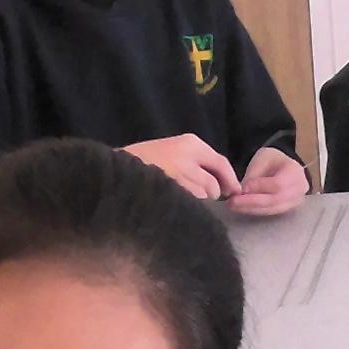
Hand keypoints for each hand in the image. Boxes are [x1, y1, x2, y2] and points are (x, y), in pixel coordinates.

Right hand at [124, 134, 242, 199]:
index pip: (221, 162)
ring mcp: (179, 172)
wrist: (115, 170)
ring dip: (200, 201)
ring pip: (205, 194)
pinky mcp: (172, 188)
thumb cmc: (143, 163)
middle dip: (213, 194)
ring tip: (182, 198)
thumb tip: (223, 185)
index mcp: (190, 142)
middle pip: (215, 183)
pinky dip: (189, 206)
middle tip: (204, 199)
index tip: (234, 191)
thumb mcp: (172, 152)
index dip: (230, 179)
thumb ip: (196, 164)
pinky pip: (192, 202)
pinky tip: (176, 203)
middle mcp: (187, 154)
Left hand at [226, 146, 309, 216]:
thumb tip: (243, 192)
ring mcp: (296, 201)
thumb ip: (254, 175)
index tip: (242, 188)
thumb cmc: (273, 160)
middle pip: (275, 200)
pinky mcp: (288, 208)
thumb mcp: (263, 159)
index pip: (278, 184)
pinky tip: (242, 208)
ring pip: (272, 209)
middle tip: (232, 202)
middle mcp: (299, 188)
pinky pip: (271, 212)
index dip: (259, 187)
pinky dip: (255, 211)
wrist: (284, 167)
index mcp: (295, 171)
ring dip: (251, 209)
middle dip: (252, 202)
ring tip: (233, 206)